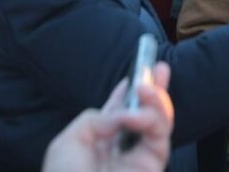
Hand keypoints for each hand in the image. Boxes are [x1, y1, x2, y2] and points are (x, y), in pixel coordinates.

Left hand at [42, 62, 173, 171]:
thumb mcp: (67, 142)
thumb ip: (96, 118)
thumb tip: (122, 115)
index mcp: (100, 140)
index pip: (120, 110)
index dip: (129, 90)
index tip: (139, 69)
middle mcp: (123, 147)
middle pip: (147, 113)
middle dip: (156, 89)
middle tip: (161, 67)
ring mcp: (140, 157)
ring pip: (160, 122)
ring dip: (155, 101)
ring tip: (146, 88)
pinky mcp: (152, 165)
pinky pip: (160, 136)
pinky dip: (150, 119)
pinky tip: (135, 115)